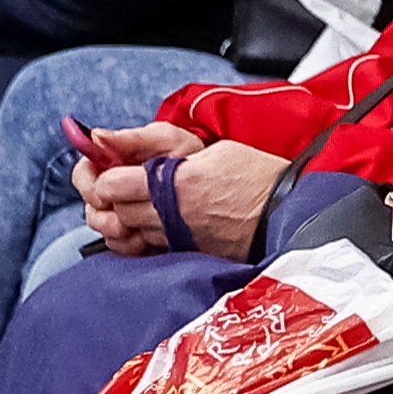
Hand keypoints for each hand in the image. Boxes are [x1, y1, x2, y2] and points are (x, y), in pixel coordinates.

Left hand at [77, 131, 285, 259]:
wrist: (291, 212)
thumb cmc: (255, 175)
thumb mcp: (206, 146)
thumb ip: (149, 140)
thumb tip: (102, 137)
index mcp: (175, 182)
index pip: (110, 185)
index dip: (101, 175)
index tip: (106, 167)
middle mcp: (171, 215)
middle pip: (113, 212)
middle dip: (108, 199)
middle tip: (117, 185)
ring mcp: (179, 240)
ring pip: (127, 234)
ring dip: (124, 219)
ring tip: (136, 204)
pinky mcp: (188, 256)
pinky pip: (148, 250)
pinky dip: (140, 238)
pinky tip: (150, 225)